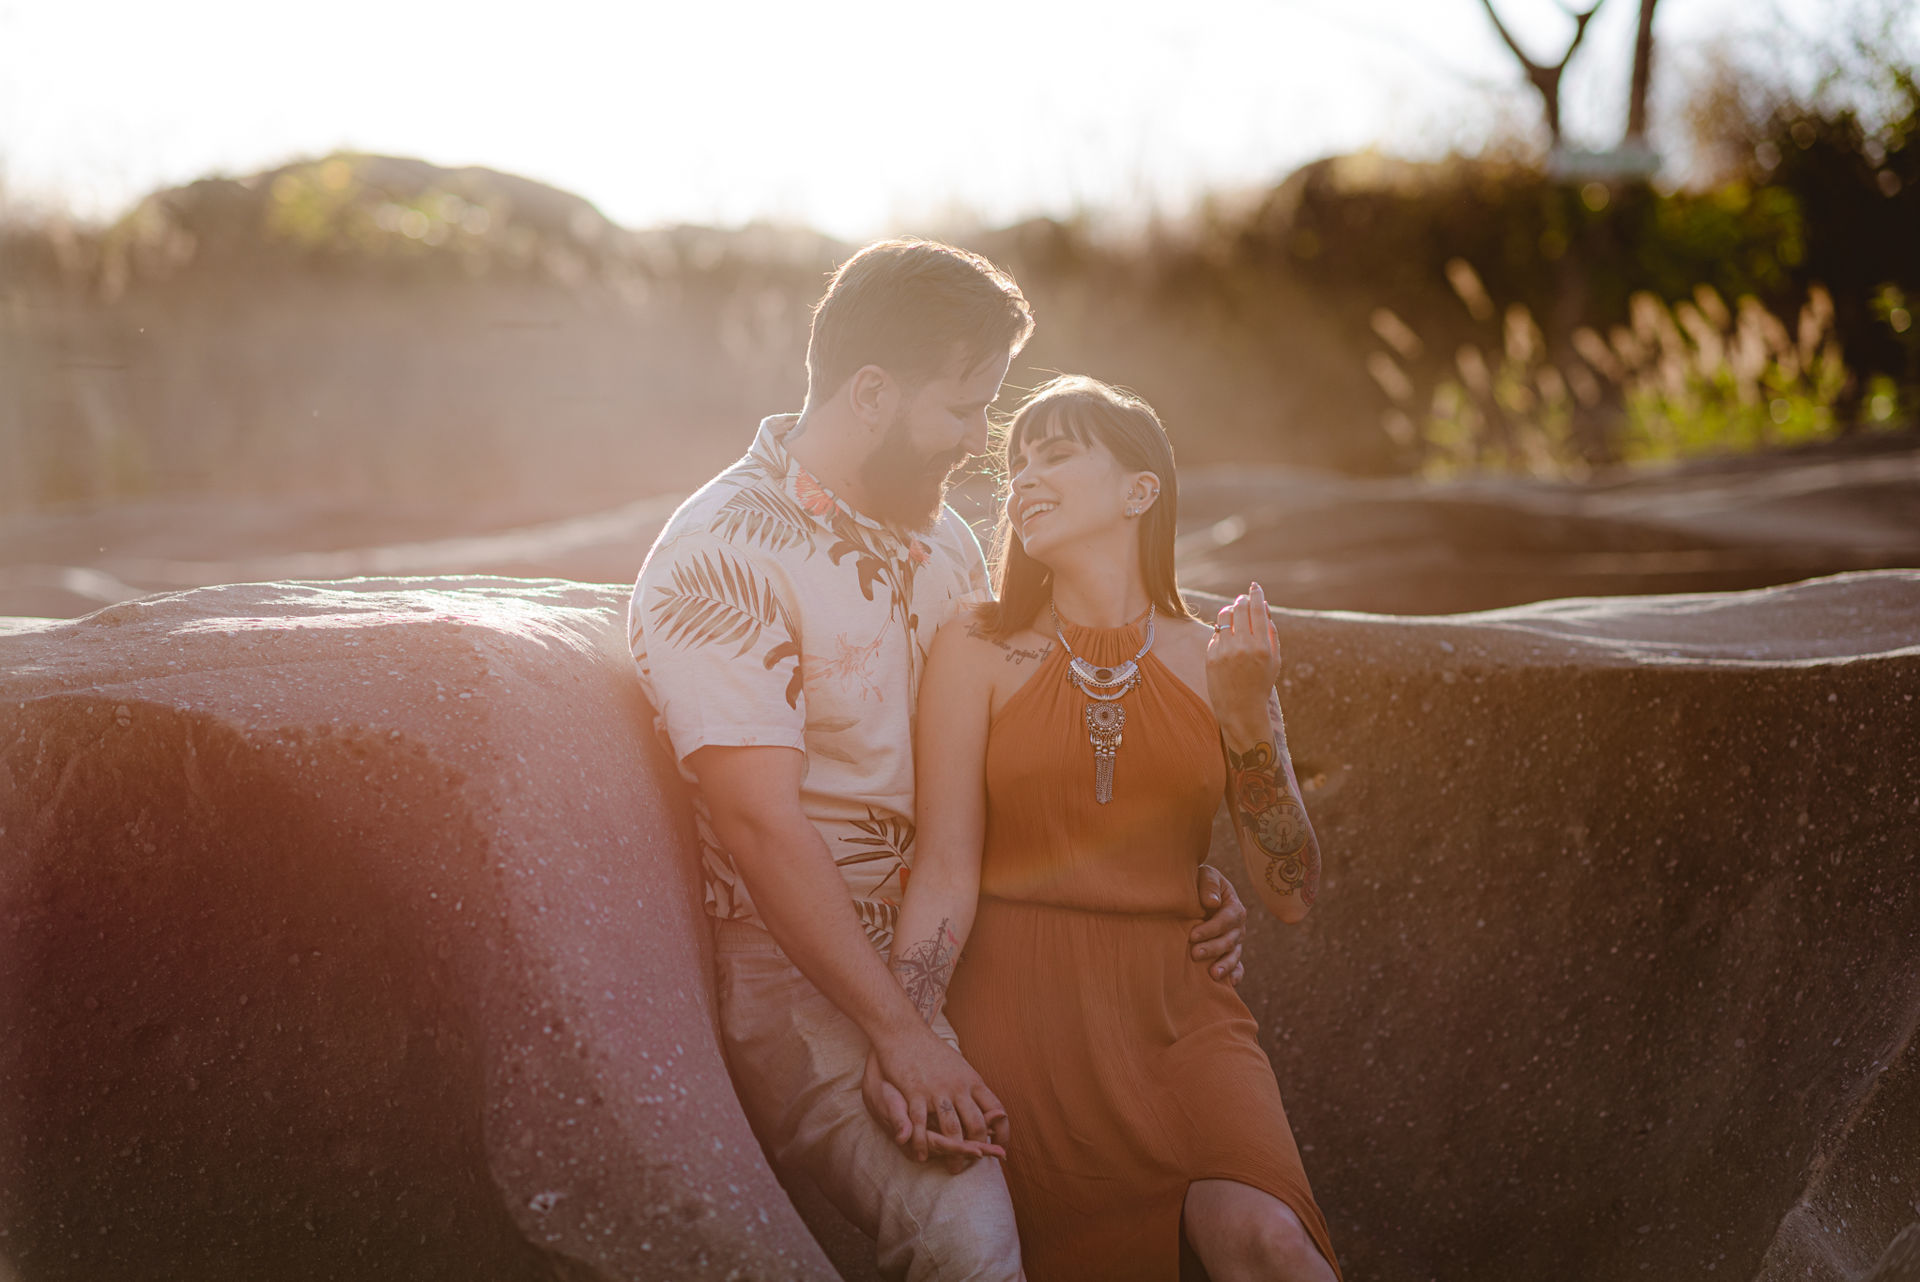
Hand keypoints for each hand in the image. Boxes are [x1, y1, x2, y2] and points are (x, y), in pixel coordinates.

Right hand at [870, 1031, 1009, 1167]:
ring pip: (952, 1129)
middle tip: (977, 1163)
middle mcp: (959, 1087)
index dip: (1002, 1131)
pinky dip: (923, 1143)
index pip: (996, 1110)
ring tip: (954, 1168)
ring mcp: (937, 1091)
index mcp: (972, 1080)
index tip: (1002, 1147)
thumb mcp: (960, 1067)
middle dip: (979, 1149)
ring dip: (954, 1152)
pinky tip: (922, 1156)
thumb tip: (992, 1107)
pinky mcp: (915, 1093)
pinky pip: (921, 1124)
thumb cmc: (931, 1050)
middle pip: (977, 1125)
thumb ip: (973, 1089)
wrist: (904, 1032)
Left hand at [1192, 865, 1246, 985]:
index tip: (1192, 935)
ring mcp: (1236, 942)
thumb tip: (1212, 903)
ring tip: (1213, 974)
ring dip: (1225, 965)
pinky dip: (1236, 976)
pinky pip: (1238, 967)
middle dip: (1213, 948)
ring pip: (1234, 956)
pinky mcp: (1230, 953)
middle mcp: (1238, 927)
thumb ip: (1209, 885)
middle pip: (1229, 940)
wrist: (1199, 891)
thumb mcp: (1206, 875)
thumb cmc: (1200, 882)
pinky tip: (1230, 985)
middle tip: (1194, 954)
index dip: (1211, 928)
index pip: (1226, 920)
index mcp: (1234, 907)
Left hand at [1207, 582, 1280, 738]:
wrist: (1241, 709)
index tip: (1255, 586)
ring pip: (1224, 617)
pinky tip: (1227, 637)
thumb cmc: (1261, 683)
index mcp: (1262, 647)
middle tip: (1243, 598)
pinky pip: (1216, 634)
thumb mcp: (1275, 660)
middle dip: (1242, 600)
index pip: (1257, 610)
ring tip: (1233, 613)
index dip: (1256, 594)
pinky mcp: (1211, 657)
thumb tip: (1264, 606)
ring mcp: (1225, 651)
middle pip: (1239, 609)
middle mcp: (1243, 647)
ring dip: (1229, 611)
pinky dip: (1223, 631)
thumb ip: (1271, 632)